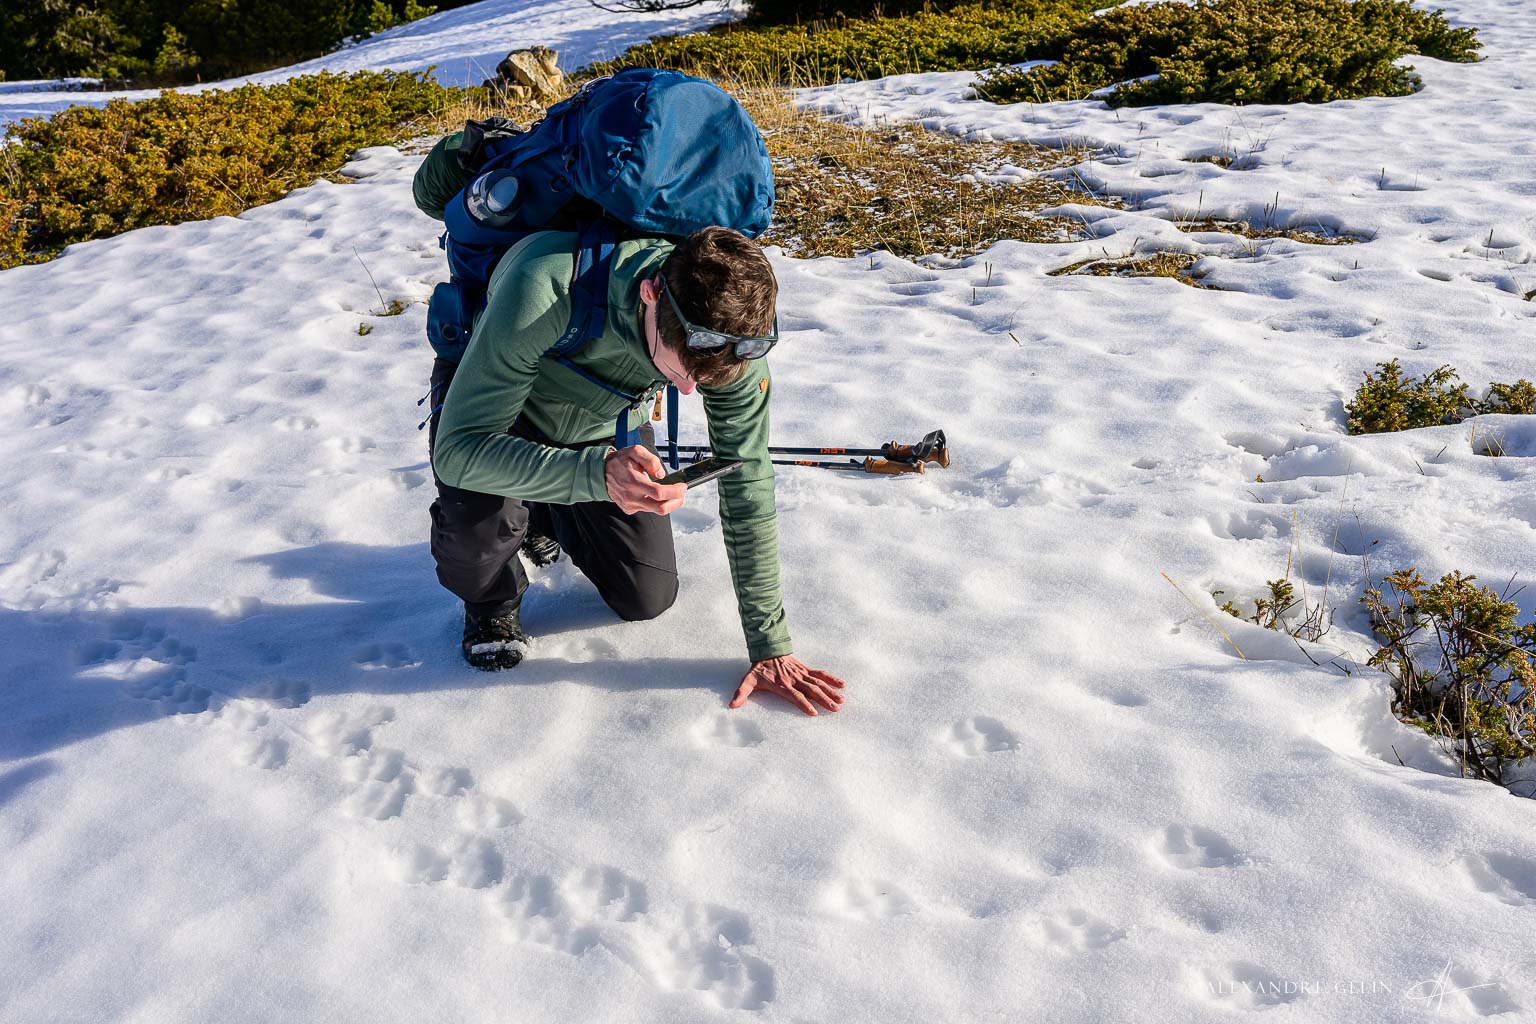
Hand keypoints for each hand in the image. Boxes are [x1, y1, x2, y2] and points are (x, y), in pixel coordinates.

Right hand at [605, 446, 685, 515]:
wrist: (601, 472)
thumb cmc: (620, 461)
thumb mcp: (635, 451)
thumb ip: (650, 460)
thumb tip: (661, 474)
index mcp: (634, 482)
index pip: (659, 493)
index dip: (675, 491)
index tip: (682, 487)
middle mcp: (632, 497)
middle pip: (661, 508)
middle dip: (676, 502)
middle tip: (681, 493)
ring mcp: (630, 505)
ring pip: (656, 510)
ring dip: (668, 503)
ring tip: (671, 492)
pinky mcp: (629, 509)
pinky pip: (647, 509)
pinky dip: (656, 503)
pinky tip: (655, 495)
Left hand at [730, 655, 846, 715]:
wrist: (767, 650)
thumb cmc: (758, 669)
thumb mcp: (748, 681)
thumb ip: (741, 693)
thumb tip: (732, 705)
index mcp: (782, 685)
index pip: (795, 696)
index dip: (804, 704)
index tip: (813, 712)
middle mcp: (794, 680)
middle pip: (811, 690)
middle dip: (824, 700)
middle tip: (835, 709)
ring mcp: (801, 674)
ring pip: (819, 683)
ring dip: (830, 692)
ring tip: (841, 701)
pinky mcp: (805, 669)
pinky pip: (820, 674)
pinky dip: (831, 679)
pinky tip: (842, 684)